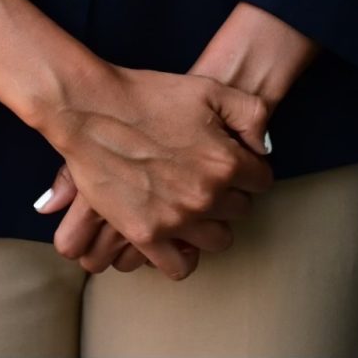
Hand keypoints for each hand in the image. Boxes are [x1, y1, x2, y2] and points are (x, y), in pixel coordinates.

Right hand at [43, 3, 316, 273]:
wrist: (95, 110)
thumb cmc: (153, 96)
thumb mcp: (214, 91)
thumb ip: (252, 116)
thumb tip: (263, 149)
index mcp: (227, 162)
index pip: (261, 181)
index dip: (250, 170)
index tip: (235, 164)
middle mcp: (206, 195)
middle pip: (241, 210)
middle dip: (231, 195)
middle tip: (211, 181)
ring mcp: (176, 219)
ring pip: (217, 240)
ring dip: (211, 224)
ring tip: (196, 207)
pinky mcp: (145, 234)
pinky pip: (179, 266)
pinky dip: (184, 256)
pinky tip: (178, 236)